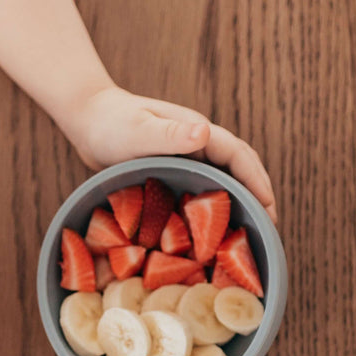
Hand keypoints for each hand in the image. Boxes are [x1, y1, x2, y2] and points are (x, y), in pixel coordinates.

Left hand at [63, 86, 277, 222]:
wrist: (86, 119)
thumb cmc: (109, 122)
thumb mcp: (138, 130)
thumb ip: (168, 134)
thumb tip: (204, 133)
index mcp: (197, 132)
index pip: (239, 156)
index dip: (258, 181)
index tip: (270, 208)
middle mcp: (197, 144)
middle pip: (237, 171)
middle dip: (255, 196)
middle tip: (266, 231)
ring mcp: (183, 158)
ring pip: (219, 182)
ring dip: (234, 204)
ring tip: (243, 237)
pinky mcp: (168, 171)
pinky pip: (196, 191)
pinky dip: (207, 209)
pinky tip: (205, 233)